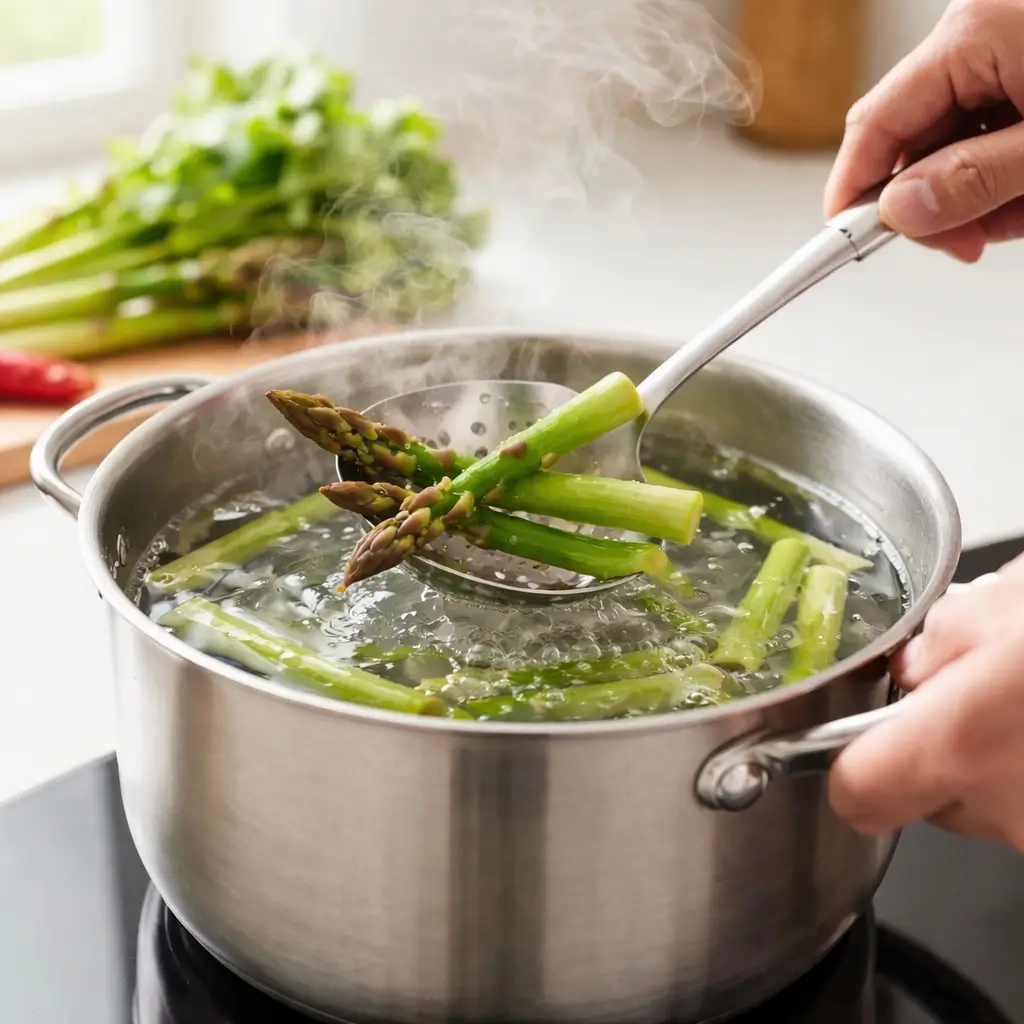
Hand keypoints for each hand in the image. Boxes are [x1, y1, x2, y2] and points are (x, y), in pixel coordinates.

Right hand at [825, 0, 1023, 262]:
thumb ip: (974, 178)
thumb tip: (900, 210)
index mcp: (974, 33)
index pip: (874, 123)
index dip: (852, 192)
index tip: (843, 243)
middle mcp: (978, 34)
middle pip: (911, 142)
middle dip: (939, 202)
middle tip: (972, 240)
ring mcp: (1001, 51)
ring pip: (952, 147)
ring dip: (981, 195)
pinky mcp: (1020, 69)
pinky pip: (986, 134)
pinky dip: (1004, 173)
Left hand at [829, 554, 1023, 850]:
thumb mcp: (1008, 607)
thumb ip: (937, 641)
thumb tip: (915, 666)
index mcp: (963, 741)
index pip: (855, 793)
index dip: (845, 767)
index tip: (849, 736)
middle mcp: (1007, 806)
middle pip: (923, 798)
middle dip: (933, 747)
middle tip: (964, 693)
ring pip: (983, 804)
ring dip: (989, 760)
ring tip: (1014, 698)